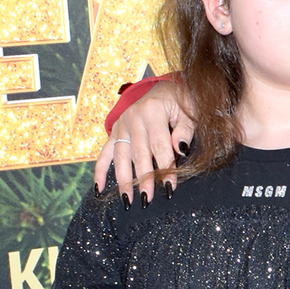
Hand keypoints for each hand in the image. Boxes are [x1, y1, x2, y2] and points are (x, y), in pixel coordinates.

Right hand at [92, 79, 195, 201]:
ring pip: (121, 157)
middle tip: (147, 199)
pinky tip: (100, 188)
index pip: (160, 145)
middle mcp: (133, 117)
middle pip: (139, 154)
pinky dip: (100, 171)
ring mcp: (121, 125)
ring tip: (127, 200)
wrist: (164, 88)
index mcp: (152, 110)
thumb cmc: (180, 101)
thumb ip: (185, 130)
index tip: (170, 186)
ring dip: (124, 180)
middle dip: (144, 178)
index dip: (166, 167)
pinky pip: (105, 153)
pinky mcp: (115, 131)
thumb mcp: (189, 110)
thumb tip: (179, 149)